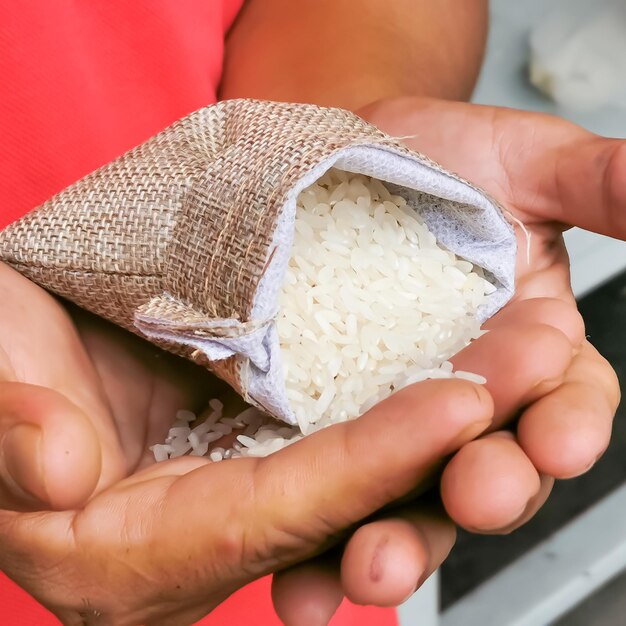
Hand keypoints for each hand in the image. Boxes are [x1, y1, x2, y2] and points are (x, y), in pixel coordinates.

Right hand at [0, 261, 513, 624]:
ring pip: (363, 468)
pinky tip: (471, 363)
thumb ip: (10, 429)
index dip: (368, 463)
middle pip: (345, 498)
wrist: (23, 331)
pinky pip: (348, 432)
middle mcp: (201, 534)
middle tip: (534, 371)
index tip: (459, 402)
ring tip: (529, 361)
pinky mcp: (261, 447)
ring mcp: (239, 492)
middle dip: (446, 443)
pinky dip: (409, 403)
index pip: (277, 512)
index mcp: (127, 551)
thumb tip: (62, 473)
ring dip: (450, 421)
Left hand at [273, 99, 623, 622]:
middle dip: (486, 491)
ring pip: (406, 497)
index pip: (566, 403)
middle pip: (489, 466)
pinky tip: (293, 574)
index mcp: (526, 348)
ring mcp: (389, 417)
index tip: (559, 437)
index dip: (568, 423)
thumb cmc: (435, 158)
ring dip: (394, 543)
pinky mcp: (323, 424)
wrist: (337, 162)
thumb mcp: (528, 161)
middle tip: (473, 499)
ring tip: (367, 575)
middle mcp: (464, 395)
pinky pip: (324, 486)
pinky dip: (312, 534)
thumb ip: (601, 186)